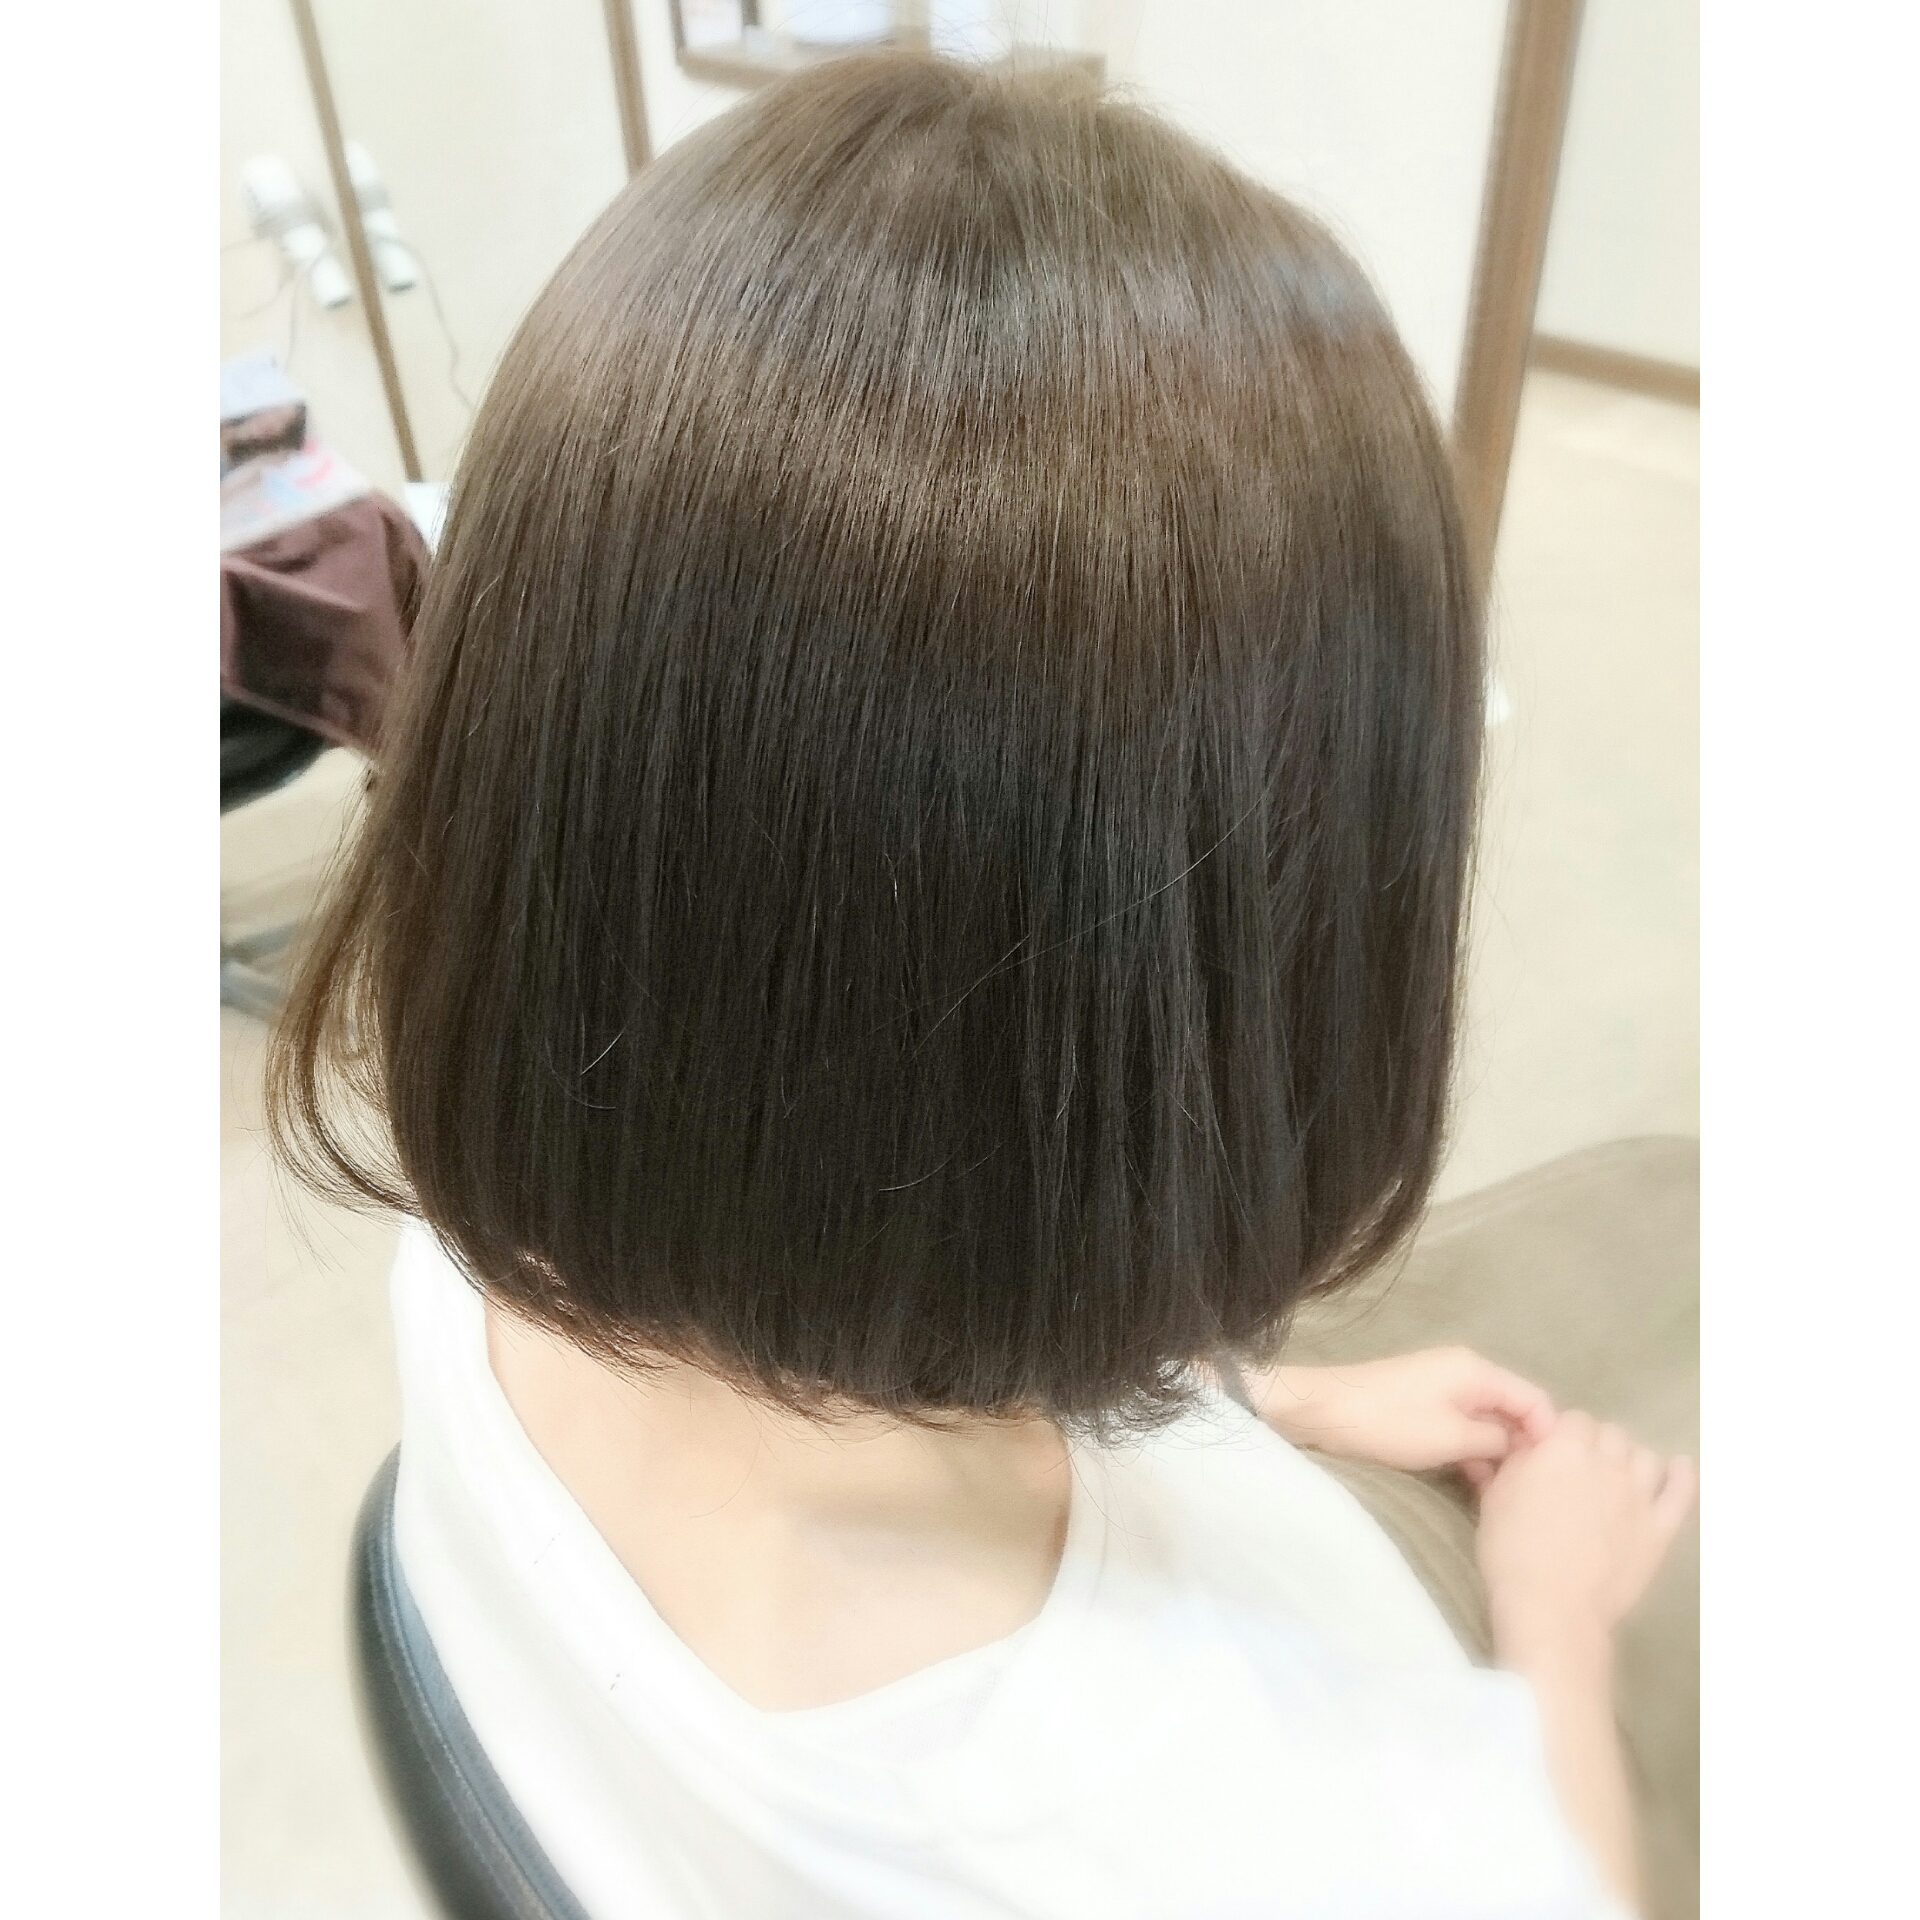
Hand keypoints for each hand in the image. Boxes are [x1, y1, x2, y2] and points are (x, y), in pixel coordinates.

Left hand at [1246, 1346, 1554, 1472]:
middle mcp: (1466, 1372)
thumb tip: (1522, 1446)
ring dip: (1497, 1454)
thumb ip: (1496, 1440)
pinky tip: (1478, 1484)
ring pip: (1487, 1422)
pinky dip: (1473, 1450)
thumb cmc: (1391, 1423)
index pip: (1533, 1398)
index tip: (1554, 1475)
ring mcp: (1443, 1388)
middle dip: (1523, 1446)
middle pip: (1512, 1409)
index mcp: (1477, 1371)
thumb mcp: (1452, 1437)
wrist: (1324, 1413)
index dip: (1548, 1435)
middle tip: (1532, 1490)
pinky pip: (1464, 1427)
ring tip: (1507, 1494)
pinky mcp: (1425, 1406)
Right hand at [1476, 1410, 1695, 1667]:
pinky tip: (1679, 1469)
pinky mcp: (1659, 1529)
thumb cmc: (1513, 1551)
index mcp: (1564, 1449)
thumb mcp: (1496, 1496)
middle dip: (1595, 1444)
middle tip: (1578, 1469)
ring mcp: (1639, 1496)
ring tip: (1615, 1476)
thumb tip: (1526, 1445)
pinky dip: (1682, 1477)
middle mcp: (1607, 1463)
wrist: (1553, 1607)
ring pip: (1644, 1457)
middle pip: (1611, 1433)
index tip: (1550, 1451)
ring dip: (1629, 1459)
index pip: (1573, 1419)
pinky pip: (1680, 1493)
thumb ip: (1516, 1462)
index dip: (1561, 1433)